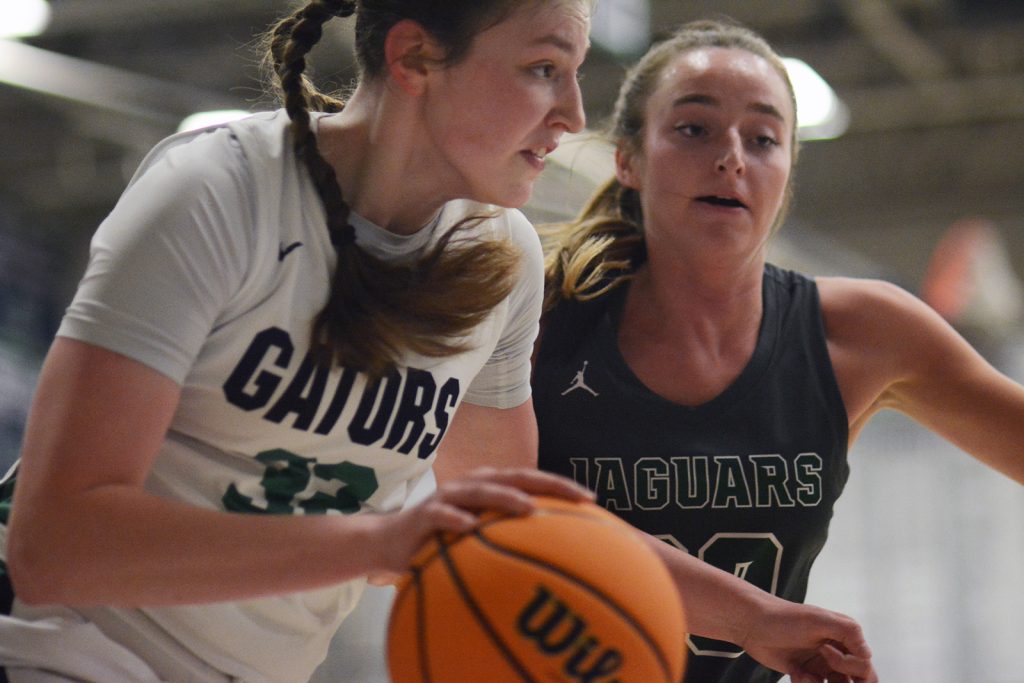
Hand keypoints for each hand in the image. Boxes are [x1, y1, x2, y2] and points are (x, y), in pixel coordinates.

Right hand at [364, 466, 592, 575]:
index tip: (592, 500)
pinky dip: (454, 519)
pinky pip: (440, 515)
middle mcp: (473, 485)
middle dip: (547, 484)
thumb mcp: (479, 537)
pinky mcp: (422, 514)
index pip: (532, 481)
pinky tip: (469, 528)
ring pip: (480, 491)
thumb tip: (555, 558)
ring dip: (505, 497)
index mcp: (490, 486)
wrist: (389, 543)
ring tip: (529, 508)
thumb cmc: (444, 541)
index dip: (561, 487)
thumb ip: (509, 538)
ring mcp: (448, 497)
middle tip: (577, 497)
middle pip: (515, 477)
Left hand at [739, 597, 876, 682]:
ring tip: (805, 676)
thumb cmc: (785, 618)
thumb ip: (847, 632)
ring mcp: (821, 665)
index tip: (824, 651)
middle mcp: (837, 652)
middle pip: (857, 681)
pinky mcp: (805, 674)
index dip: (850, 666)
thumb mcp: (818, 619)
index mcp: (845, 637)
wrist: (752, 624)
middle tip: (822, 679)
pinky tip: (795, 674)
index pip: (864, 665)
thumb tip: (868, 655)